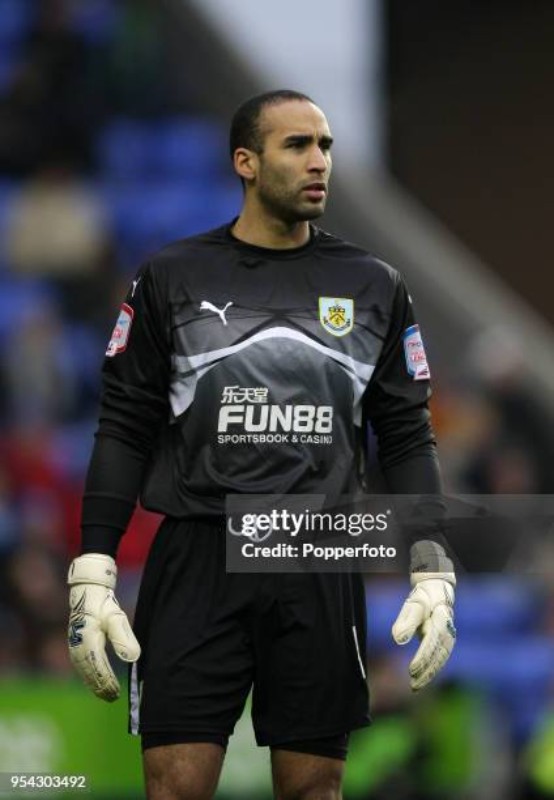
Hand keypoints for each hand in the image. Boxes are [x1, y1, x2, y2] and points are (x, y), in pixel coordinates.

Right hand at [67, 553, 140, 700]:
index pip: (98, 668)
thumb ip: (124, 638)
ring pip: (84, 673)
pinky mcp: (75, 647)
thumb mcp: (117, 619)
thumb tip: (133, 658)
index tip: (117, 693)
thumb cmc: (104, 605)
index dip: (107, 682)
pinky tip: (97, 684)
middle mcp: (78, 647)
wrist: (88, 593)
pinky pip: (82, 667)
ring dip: (95, 685)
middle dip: (101, 687)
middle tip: (114, 698)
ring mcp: (74, 647)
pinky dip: (89, 678)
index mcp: (88, 641)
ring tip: (108, 695)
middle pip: (90, 674)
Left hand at [392, 568, 455, 691]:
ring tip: (415, 686)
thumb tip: (398, 640)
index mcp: (441, 620)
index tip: (412, 670)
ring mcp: (450, 638)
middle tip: (413, 684)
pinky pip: (440, 659)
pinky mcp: (447, 643)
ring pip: (441, 660)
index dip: (422, 658)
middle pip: (438, 656)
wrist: (437, 593)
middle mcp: (448, 631)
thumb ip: (406, 622)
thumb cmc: (422, 600)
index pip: (431, 643)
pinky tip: (422, 679)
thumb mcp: (412, 606)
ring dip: (429, 674)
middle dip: (426, 671)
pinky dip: (432, 670)